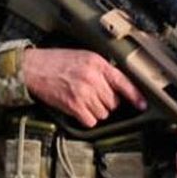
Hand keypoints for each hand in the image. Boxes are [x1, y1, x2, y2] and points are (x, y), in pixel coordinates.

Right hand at [22, 48, 145, 127]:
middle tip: (95, 96)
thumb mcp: (84, 56)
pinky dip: (87, 119)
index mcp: (98, 64)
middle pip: (114, 102)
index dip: (135, 96)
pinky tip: (79, 110)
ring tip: (85, 101)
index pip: (123, 82)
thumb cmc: (56, 61)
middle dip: (107, 102)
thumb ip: (101, 69)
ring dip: (96, 111)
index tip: (143, 105)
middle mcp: (93, 78)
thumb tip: (116, 83)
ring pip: (103, 113)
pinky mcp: (73, 105)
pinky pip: (91, 121)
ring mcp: (83, 92)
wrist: (33, 68)